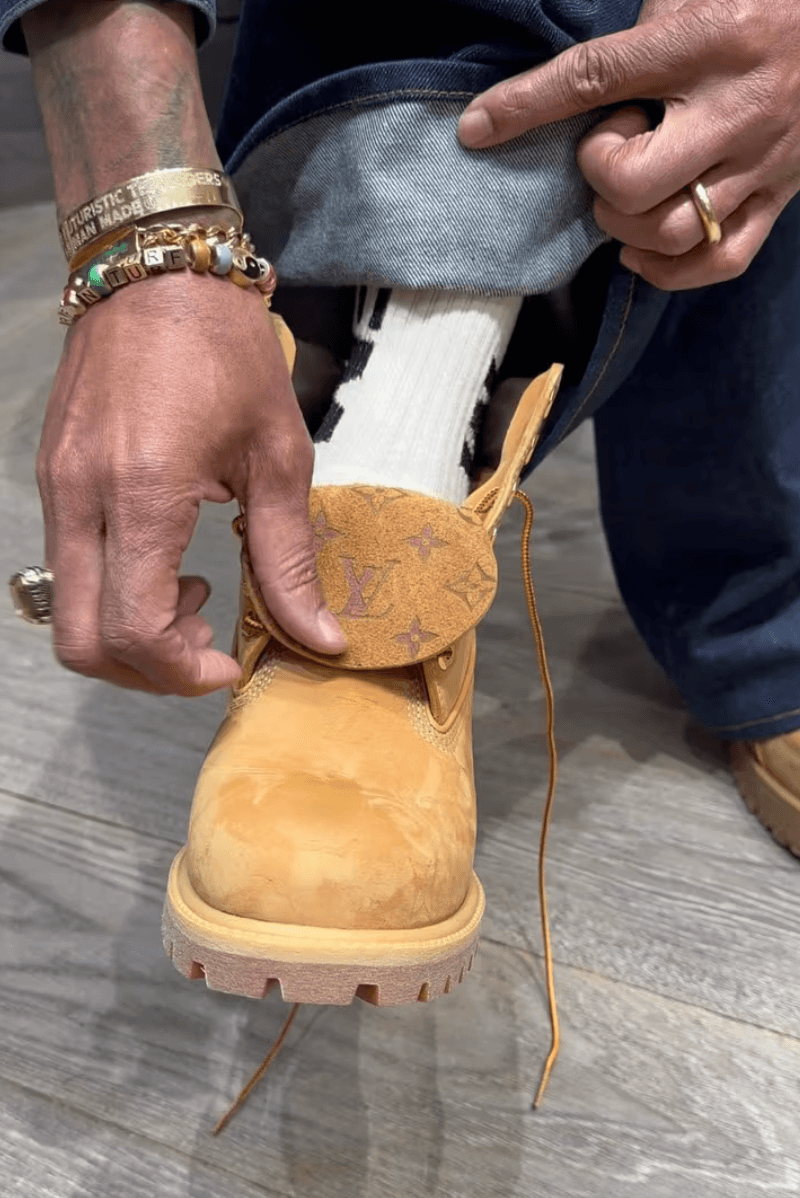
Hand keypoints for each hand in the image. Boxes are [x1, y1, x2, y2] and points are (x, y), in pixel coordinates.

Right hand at [37, 272, 346, 695]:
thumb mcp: (278, 457)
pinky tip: (163, 560)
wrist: (158, 271)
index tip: (227, 665)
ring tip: (190, 596)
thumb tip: (319, 638)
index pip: (134, 628)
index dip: (181, 672)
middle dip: (145, 670)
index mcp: (143, 491)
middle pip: (82, 641)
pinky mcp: (50, 477)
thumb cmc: (226, 352)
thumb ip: (290, 559)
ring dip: (127, 633)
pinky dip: (112, 592)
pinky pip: (67, 567)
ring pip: (67, 611)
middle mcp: (81, 496)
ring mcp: (55, 487)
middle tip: (204, 648)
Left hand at [458, 0, 799, 290]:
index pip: (596, 79)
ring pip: (670, 230)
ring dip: (626, 222)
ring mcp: (763, 160)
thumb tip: (564, 85)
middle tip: (612, 146)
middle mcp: (738, 106)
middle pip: (632, 182)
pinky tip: (642, 244)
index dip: (526, 106)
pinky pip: (718, 260)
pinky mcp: (781, 196)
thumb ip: (639, 33)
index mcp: (710, 39)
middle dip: (600, 174)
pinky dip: (667, 268)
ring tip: (631, 188)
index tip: (478, 127)